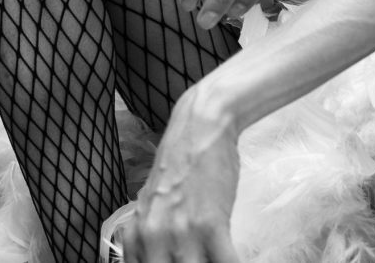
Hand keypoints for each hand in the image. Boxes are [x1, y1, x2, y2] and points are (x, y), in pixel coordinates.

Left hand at [120, 92, 240, 261]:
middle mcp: (153, 239)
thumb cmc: (181, 162)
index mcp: (136, 237)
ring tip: (217, 258)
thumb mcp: (152, 204)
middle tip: (199, 260)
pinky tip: (238, 259)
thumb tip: (158, 259)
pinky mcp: (210, 224)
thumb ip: (149, 237)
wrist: (201, 125)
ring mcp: (181, 233)